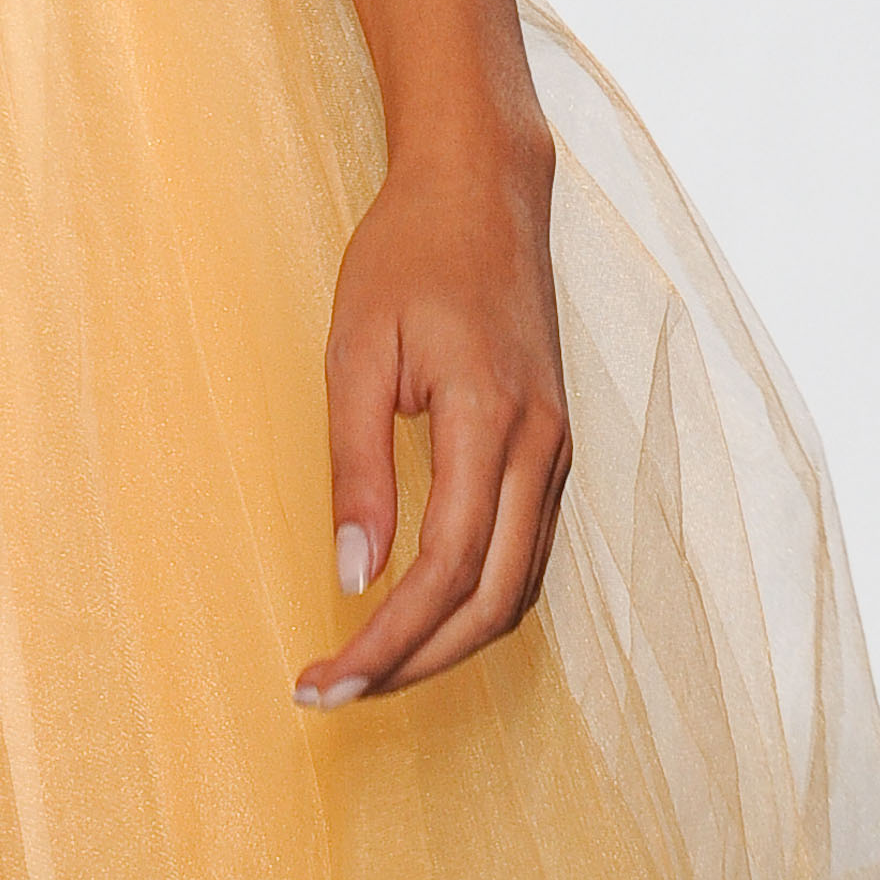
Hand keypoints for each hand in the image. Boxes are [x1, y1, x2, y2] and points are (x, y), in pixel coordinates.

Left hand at [293, 117, 570, 705]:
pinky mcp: (552, 446)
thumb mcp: (356, 347)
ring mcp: (556, 450)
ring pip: (518, 587)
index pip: (445, 569)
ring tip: (370, 667)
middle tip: (335, 692)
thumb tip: (353, 576)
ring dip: (447, 641)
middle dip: (415, 662)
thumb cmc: (409, 254)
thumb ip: (356, 465)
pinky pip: (525, 552)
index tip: (323, 680)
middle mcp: (540, 448)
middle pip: (491, 601)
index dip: (386, 640)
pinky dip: (476, 599)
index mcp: (489, 420)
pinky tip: (421, 612)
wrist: (483, 187)